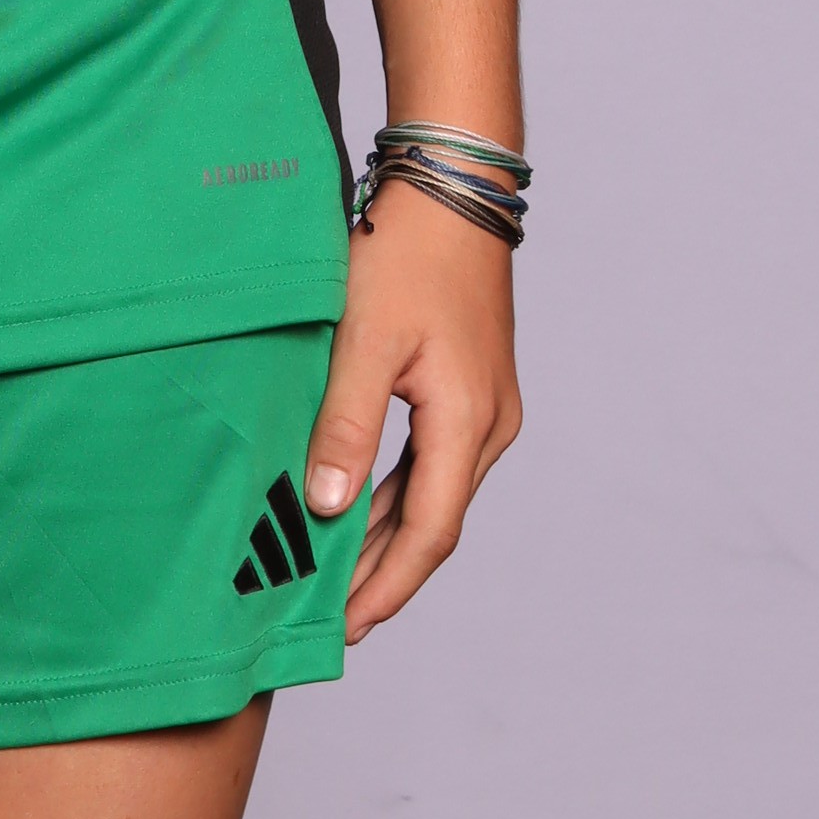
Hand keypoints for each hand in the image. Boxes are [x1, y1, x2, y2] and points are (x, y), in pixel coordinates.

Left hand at [305, 179, 522, 644]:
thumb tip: (330, 510)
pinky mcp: (470, 390)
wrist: (453, 189)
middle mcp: (489, 426)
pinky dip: (396, 496)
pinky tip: (360, 515)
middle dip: (383, 576)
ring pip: (433, 495)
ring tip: (337, 582)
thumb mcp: (365, 340)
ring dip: (388, 538)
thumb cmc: (407, 254)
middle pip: (435, 524)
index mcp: (468, 422)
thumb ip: (347, 426)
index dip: (387, 587)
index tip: (344, 629)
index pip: (429, 533)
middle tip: (329, 622)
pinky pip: (432, 464)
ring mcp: (485, 409)